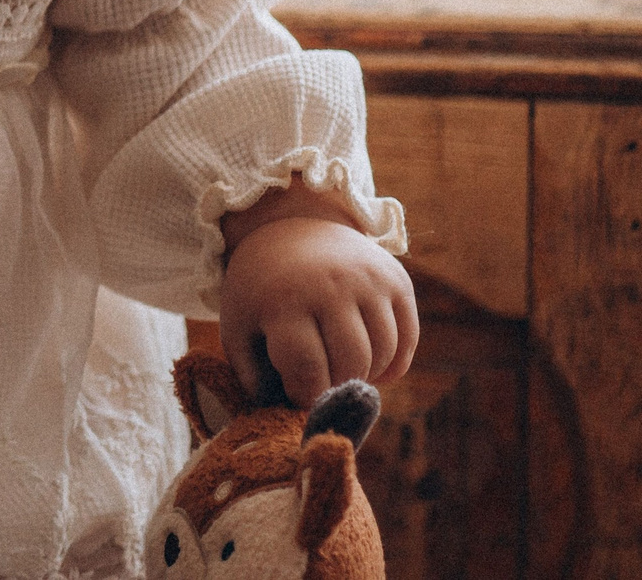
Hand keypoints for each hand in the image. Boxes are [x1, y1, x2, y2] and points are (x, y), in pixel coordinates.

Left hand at [219, 210, 416, 407]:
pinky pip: (406, 341)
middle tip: (322, 383)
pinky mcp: (397, 280)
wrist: (290, 228)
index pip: (307, 367)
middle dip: (336, 386)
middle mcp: (330, 285)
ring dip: (364, 376)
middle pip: (350, 363)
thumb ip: (253, 377)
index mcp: (283, 299)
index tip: (299, 395)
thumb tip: (283, 418)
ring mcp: (368, 280)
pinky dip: (391, 364)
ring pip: (383, 355)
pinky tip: (368, 363)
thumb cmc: (260, 291)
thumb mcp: (239, 326)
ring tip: (339, 369)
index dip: (306, 395)